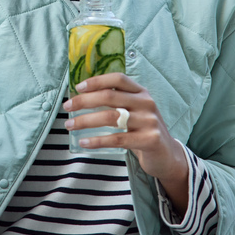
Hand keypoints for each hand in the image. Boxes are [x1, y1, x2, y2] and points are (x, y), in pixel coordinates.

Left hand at [63, 72, 189, 212]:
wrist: (167, 155)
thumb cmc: (143, 130)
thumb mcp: (135, 110)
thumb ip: (117, 101)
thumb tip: (82, 96)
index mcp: (141, 92)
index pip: (118, 79)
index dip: (97, 81)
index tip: (78, 87)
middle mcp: (146, 103)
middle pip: (109, 97)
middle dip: (84, 101)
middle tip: (67, 108)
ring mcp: (149, 121)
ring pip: (110, 117)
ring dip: (85, 121)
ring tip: (70, 125)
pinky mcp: (150, 140)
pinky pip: (117, 139)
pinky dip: (97, 140)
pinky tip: (83, 141)